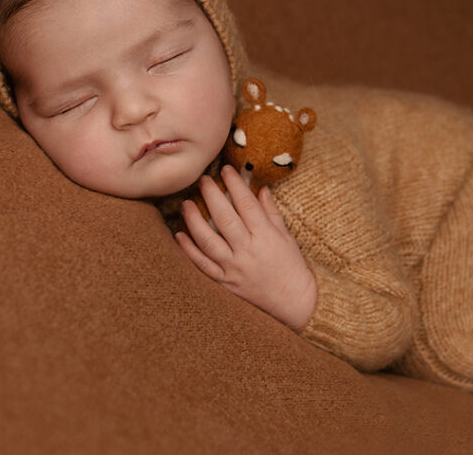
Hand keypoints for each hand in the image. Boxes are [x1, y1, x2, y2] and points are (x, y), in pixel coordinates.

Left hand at [175, 165, 316, 329]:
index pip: (246, 204)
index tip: (226, 169)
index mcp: (265, 236)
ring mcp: (234, 268)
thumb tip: (260, 189)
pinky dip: (188, 250)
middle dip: (211, 196)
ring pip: (208, 241)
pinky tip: (179, 235)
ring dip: (194, 220)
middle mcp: (248, 251)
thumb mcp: (286, 236)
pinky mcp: (224, 282)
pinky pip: (202, 265)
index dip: (235, 184)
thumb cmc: (291, 267)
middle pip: (224, 218)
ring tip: (186, 204)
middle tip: (202, 180)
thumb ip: (271, 212)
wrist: (293, 302)